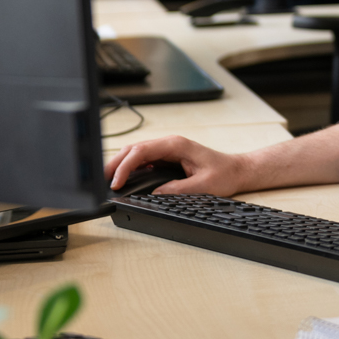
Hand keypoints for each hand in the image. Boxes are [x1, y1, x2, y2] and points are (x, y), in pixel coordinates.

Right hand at [104, 135, 246, 195]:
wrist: (237, 171)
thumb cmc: (225, 174)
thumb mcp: (203, 186)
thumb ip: (178, 189)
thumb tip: (155, 194)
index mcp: (176, 145)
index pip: (142, 151)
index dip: (125, 166)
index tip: (115, 181)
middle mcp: (170, 144)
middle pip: (134, 149)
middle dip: (115, 163)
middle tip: (101, 181)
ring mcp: (167, 150)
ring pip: (136, 153)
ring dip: (120, 165)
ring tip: (106, 180)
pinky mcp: (167, 158)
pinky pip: (143, 160)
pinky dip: (130, 168)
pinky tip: (123, 178)